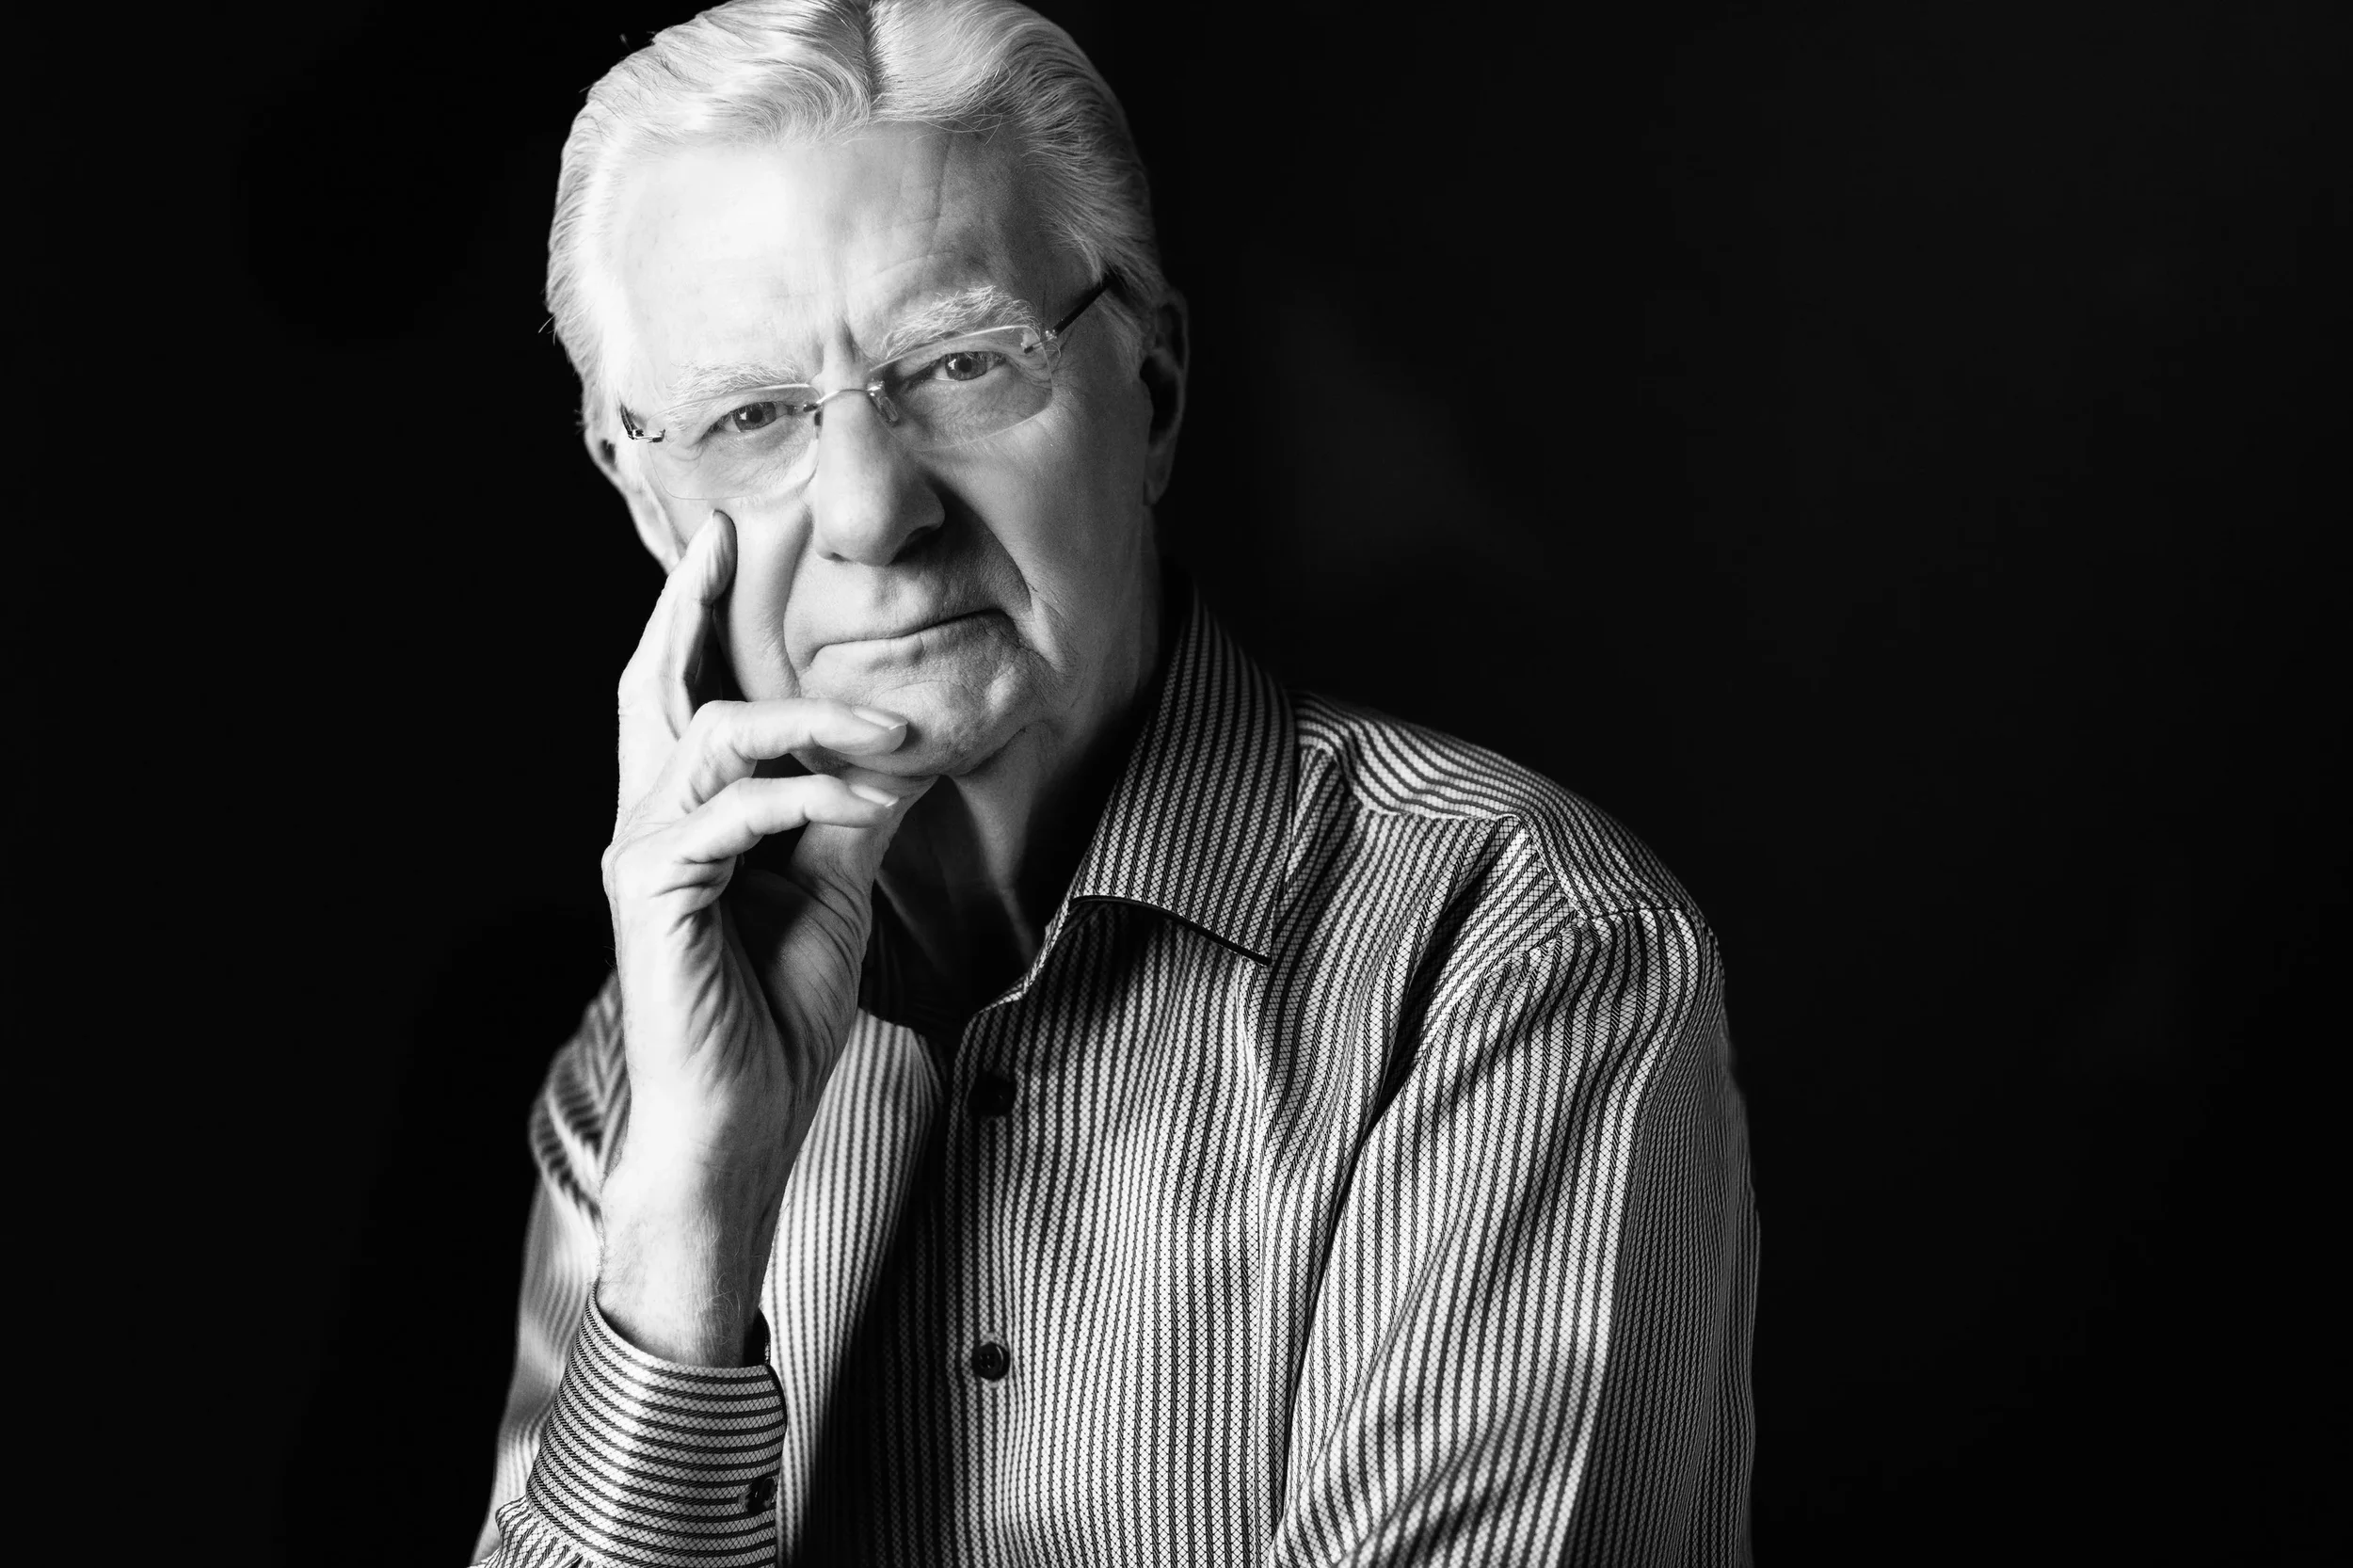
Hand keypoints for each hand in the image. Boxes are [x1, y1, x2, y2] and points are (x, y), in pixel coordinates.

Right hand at [596, 513, 930, 1362]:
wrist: (741, 1128)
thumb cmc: (774, 1017)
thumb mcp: (833, 891)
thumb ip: (851, 812)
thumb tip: (900, 741)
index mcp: (687, 819)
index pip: (681, 697)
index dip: (693, 615)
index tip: (725, 539)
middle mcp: (648, 823)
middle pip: (654, 684)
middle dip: (688, 603)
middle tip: (729, 533)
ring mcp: (642, 855)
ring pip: (712, 736)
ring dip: (812, 721)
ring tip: (895, 733)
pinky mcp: (653, 893)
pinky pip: (732, 812)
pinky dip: (804, 797)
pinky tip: (859, 805)